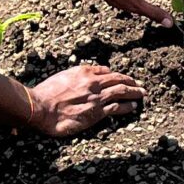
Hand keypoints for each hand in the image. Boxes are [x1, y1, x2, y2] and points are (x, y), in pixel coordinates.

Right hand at [23, 63, 144, 137]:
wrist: (42, 107)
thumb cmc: (48, 92)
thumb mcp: (64, 75)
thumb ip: (81, 72)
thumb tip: (100, 70)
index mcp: (85, 72)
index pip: (107, 72)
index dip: (118, 75)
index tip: (124, 78)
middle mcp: (94, 83)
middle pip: (118, 80)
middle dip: (131, 82)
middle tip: (140, 85)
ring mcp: (97, 98)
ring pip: (121, 92)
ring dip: (134, 92)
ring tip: (142, 93)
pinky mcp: (96, 112)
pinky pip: (116, 107)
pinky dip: (127, 106)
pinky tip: (133, 106)